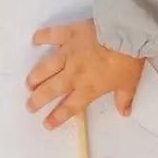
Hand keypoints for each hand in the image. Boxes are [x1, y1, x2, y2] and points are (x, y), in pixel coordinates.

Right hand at [26, 19, 143, 128]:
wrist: (125, 33)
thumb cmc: (127, 60)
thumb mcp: (129, 83)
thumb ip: (124, 99)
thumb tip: (124, 112)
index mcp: (88, 88)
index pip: (69, 107)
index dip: (56, 117)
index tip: (46, 124)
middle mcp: (73, 74)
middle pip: (50, 90)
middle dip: (37, 100)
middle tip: (29, 106)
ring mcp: (68, 53)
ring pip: (45, 68)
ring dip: (35, 77)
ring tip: (28, 84)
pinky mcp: (68, 34)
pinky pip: (51, 35)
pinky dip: (41, 37)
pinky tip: (34, 41)